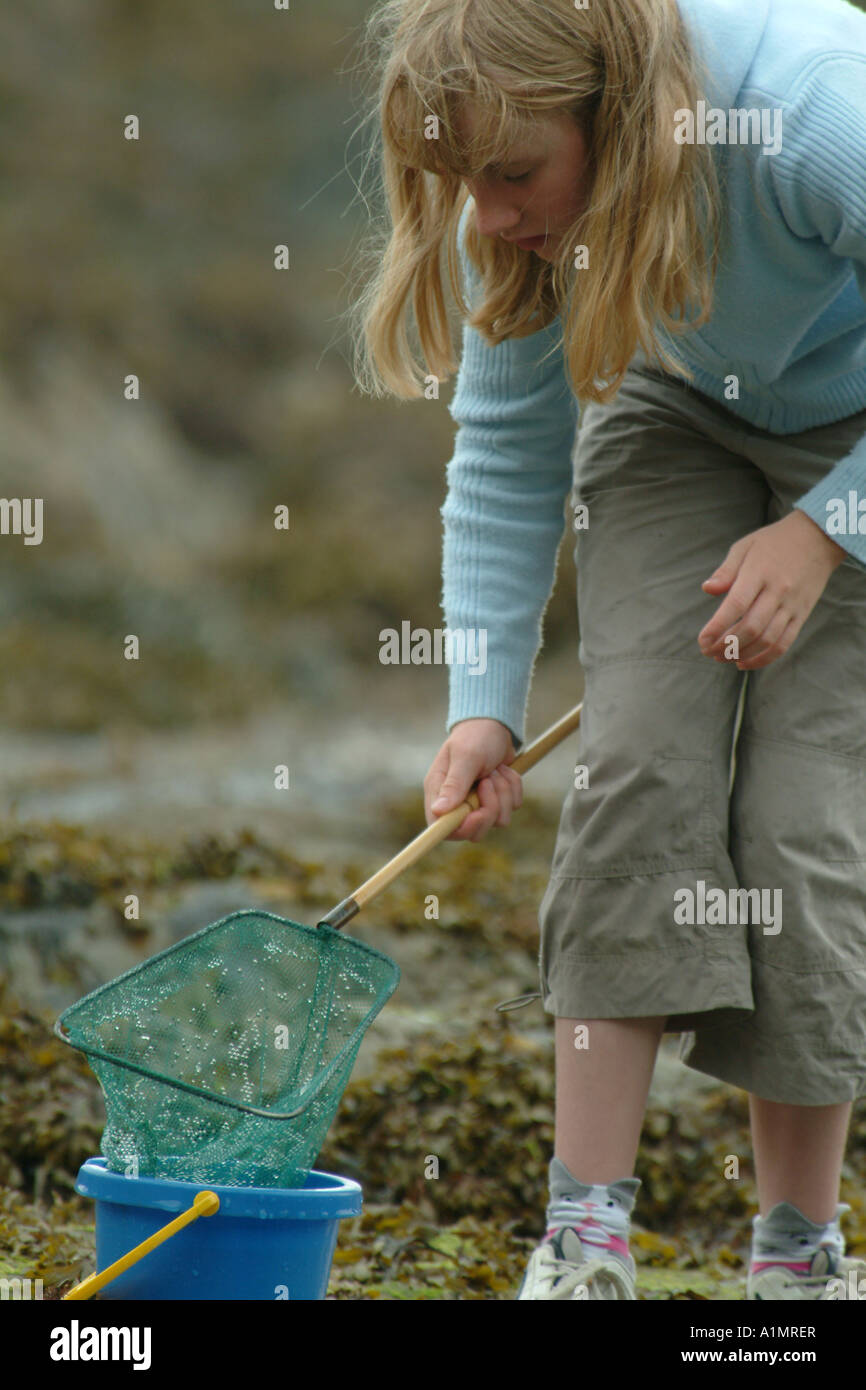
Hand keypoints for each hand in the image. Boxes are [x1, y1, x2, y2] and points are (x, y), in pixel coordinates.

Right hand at [423, 718, 522, 840]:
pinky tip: (504, 770)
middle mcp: (456, 801)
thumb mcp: (466, 757)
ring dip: (503, 793)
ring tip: (496, 770)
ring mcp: (477, 802)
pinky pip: (511, 808)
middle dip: (489, 809)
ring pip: (497, 820)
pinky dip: (513, 788)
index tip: (477, 815)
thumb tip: (438, 812)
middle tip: (489, 782)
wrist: (497, 725)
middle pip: (473, 831)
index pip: (440, 826)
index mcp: (439, 791)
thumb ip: (454, 785)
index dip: (460, 828)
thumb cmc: (475, 736)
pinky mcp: (496, 799)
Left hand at [697, 510, 845, 669]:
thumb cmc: (774, 542)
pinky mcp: (802, 615)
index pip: (736, 605)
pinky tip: (744, 663)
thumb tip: (707, 589)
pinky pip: (784, 643)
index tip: (702, 640)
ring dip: (741, 654)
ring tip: (722, 658)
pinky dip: (763, 659)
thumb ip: (726, 570)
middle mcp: (778, 591)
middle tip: (708, 651)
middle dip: (726, 645)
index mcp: (759, 572)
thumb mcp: (745, 547)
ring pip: (767, 640)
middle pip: (751, 628)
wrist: (818, 539)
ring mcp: (792, 605)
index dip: (718, 626)